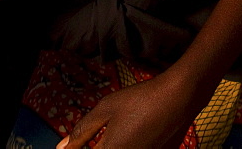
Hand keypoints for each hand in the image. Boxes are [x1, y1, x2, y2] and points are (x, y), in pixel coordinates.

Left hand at [58, 74, 197, 148]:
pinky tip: (138, 133)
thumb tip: (62, 147)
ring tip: (123, 130)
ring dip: (117, 145)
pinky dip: (133, 145)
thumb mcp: (106, 108)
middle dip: (100, 145)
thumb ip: (81, 130)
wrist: (180, 97)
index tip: (80, 142)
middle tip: (104, 136)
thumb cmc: (142, 100)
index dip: (79, 147)